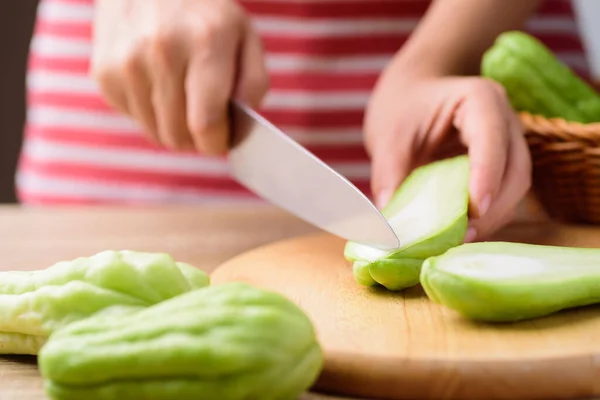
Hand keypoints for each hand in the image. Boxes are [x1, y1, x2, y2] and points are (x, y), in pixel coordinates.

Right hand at [91, 0, 268, 153]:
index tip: (222, 139)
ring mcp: (126, 61)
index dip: (217, 143)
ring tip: (184, 100)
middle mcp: (162, 50)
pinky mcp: (104, 72)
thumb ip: (253, 86)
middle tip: (205, 123)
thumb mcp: (246, 37)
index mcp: (206, 42)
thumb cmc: (206, 15)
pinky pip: (134, 118)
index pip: (205, 124)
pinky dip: (150, 113)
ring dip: (174, 128)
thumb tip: (238, 132)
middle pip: (178, 135)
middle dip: (197, 140)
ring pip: (155, 132)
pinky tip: (159, 86)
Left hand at [364, 72, 531, 241]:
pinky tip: (462, 233)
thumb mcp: (388, 137)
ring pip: (516, 186)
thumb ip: (389, 175)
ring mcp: (509, 143)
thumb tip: (391, 223)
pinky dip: (487, 217)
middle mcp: (505, 119)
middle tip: (462, 236)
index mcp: (479, 98)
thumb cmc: (402, 108)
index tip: (476, 208)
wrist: (411, 96)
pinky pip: (504, 195)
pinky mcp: (502, 165)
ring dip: (493, 217)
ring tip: (459, 240)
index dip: (487, 174)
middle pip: (516, 169)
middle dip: (494, 207)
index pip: (491, 138)